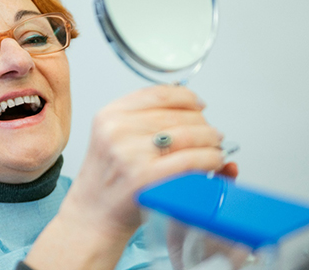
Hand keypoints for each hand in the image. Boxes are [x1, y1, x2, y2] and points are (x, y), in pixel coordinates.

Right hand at [26, 85, 235, 269]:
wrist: (93, 215)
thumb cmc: (107, 180)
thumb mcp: (112, 138)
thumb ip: (143, 118)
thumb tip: (188, 103)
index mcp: (109, 115)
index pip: (159, 93)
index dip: (187, 97)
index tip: (199, 104)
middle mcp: (117, 130)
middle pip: (178, 114)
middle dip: (203, 123)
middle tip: (212, 133)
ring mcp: (130, 153)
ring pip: (189, 134)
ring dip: (211, 140)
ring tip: (215, 147)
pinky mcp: (146, 177)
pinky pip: (191, 159)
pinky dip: (210, 159)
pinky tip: (213, 161)